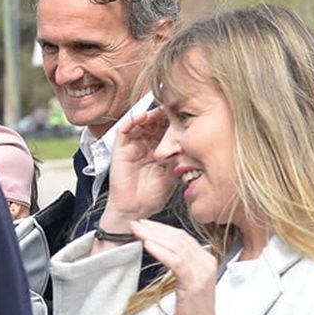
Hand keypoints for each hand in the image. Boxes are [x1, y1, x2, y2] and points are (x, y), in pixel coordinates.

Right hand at [102, 107, 176, 228]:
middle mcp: (145, 145)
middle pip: (154, 122)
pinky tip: (144, 116)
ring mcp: (132, 146)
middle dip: (164, 113)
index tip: (186, 112)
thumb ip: (180, 156)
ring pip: (140, 122)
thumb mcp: (174, 171)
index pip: (166, 128)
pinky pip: (124, 129)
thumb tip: (193, 141)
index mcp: (159, 149)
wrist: (135, 208)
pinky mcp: (120, 148)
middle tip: (174, 106)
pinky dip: (133, 120)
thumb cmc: (153, 195)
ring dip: (150, 114)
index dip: (175, 119)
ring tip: (160, 110)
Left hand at [130, 219, 218, 314]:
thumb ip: (180, 265)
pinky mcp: (194, 282)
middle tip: (137, 224)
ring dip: (154, 236)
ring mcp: (202, 272)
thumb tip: (162, 251)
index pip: (183, 237)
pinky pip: (175, 261)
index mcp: (206, 260)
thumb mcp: (186, 283)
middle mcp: (206, 262)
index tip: (145, 224)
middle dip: (155, 229)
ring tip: (137, 231)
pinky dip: (160, 251)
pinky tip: (147, 245)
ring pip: (176, 246)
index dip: (162, 229)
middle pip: (179, 238)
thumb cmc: (191, 311)